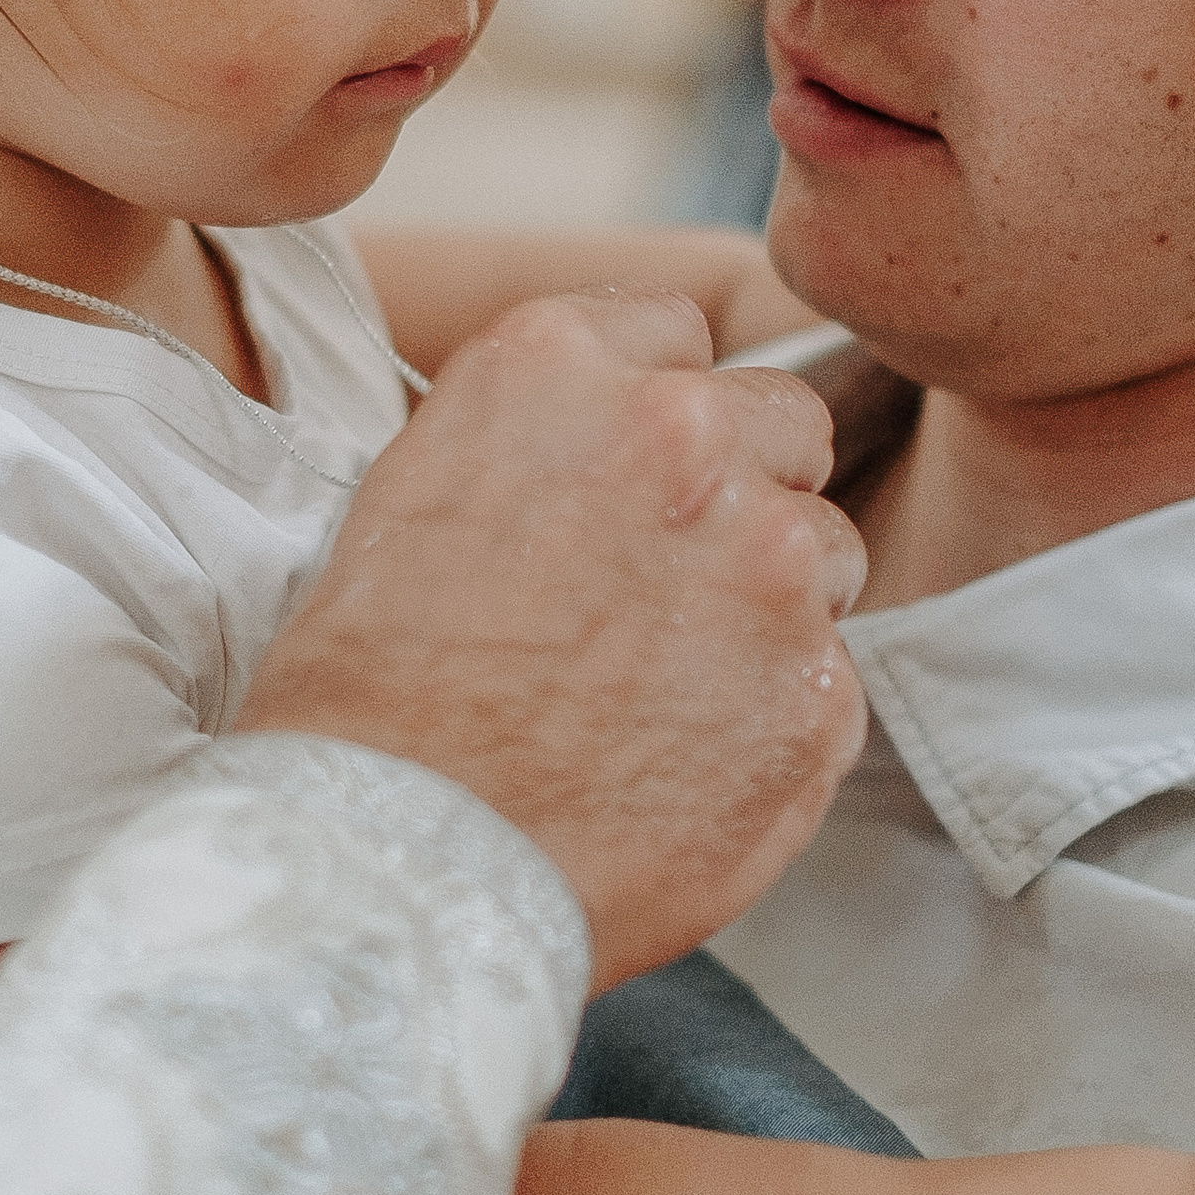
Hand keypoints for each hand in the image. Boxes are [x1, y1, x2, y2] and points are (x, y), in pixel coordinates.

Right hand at [236, 291, 867, 983]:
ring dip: (768, 604)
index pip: (677, 329)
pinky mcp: (818, 692)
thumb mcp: (417, 493)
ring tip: (657, 693)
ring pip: (827, 550)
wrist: (389, 866)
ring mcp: (769, 564)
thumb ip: (549, 438)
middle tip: (659, 588)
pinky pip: (827, 679)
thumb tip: (624, 444)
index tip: (627, 476)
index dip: (656, 409)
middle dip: (742, 489)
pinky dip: (772, 718)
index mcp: (561, 365)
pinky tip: (677, 766)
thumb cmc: (366, 700)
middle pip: (783, 421)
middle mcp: (682, 436)